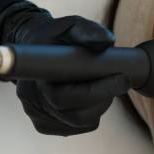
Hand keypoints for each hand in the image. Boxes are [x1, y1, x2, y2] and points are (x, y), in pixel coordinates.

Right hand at [0, 1, 130, 135]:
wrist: (36, 51)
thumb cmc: (56, 38)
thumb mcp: (70, 26)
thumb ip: (87, 31)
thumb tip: (106, 41)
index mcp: (35, 75)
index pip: (64, 97)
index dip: (96, 92)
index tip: (122, 79)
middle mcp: (31, 99)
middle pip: (76, 115)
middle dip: (105, 98)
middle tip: (120, 81)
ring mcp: (36, 115)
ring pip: (80, 123)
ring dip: (100, 106)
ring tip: (103, 85)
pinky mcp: (44, 125)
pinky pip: (77, 128)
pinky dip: (90, 115)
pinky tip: (90, 97)